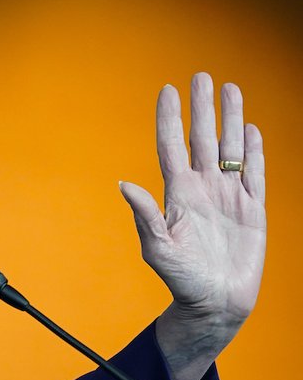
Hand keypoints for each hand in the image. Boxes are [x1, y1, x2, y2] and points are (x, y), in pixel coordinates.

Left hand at [118, 72, 265, 379]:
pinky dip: (254, 151)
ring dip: (231, 119)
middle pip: (202, 138)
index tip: (167, 89)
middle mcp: (202, 188)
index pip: (171, 146)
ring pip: (230, 148)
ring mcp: (228, 196)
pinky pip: (255, 173)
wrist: (214, 303)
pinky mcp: (253, 209)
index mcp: (177, 193)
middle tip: (201, 76)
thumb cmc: (180, 278)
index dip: (169, 118)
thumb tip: (124, 184)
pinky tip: (252, 130)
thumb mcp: (157, 248)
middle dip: (202, 108)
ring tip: (231, 89)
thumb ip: (145, 215)